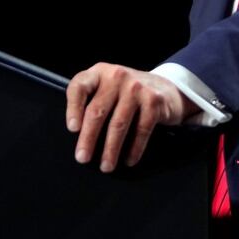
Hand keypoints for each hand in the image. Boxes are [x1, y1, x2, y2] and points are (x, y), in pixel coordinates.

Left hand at [65, 63, 198, 171]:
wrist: (166, 88)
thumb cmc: (128, 93)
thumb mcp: (108, 87)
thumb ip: (92, 100)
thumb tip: (79, 135)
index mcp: (99, 72)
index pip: (79, 87)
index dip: (73, 108)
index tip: (72, 129)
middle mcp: (117, 76)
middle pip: (97, 111)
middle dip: (88, 138)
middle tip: (82, 158)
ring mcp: (136, 87)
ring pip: (118, 124)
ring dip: (111, 150)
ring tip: (106, 166)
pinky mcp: (153, 100)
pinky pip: (141, 130)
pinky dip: (134, 149)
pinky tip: (129, 159)